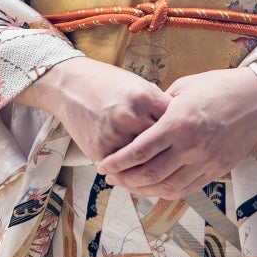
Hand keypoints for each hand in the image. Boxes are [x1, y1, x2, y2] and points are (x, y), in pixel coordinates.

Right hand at [20, 56, 169, 162]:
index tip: (186, 140)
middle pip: (161, 146)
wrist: (70, 85)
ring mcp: (115, 135)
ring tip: (160, 173)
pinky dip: (129, 171)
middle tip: (176, 162)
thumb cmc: (108, 84)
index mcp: (146, 97)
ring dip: (151, 169)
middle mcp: (132, 117)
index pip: (175, 124)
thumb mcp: (138, 85)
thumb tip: (179, 125)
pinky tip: (136, 171)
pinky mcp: (100, 149)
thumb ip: (158, 105)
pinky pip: (122, 167)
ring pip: (142, 162)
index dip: (181, 134)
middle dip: (169, 154)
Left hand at [96, 68, 256, 198]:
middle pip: (150, 174)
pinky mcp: (217, 170)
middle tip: (112, 178)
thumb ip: (161, 107)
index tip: (104, 166)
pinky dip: (167, 192)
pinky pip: (187, 189)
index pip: (140, 150)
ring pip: (168, 187)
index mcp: (179, 122)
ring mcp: (206, 161)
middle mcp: (191, 146)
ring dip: (144, 190)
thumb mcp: (183, 87)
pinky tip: (156, 188)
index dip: (118, 162)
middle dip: (126, 179)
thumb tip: (141, 121)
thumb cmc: (219, 86)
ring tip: (130, 185)